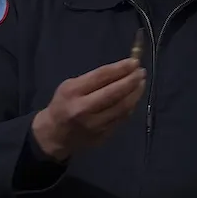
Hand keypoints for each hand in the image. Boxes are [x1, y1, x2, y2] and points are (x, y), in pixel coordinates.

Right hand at [31, 58, 145, 160]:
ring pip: (122, 107)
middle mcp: (84, 109)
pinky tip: (133, 98)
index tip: (134, 62)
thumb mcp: (69, 86)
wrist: (55, 134)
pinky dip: (130, 106)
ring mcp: (95, 125)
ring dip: (135, 93)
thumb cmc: (63, 104)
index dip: (120, 68)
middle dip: (131, 81)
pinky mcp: (103, 135)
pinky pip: (122, 118)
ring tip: (141, 83)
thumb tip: (121, 70)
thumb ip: (92, 79)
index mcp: (73, 93)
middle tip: (141, 72)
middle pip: (114, 93)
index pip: (101, 77)